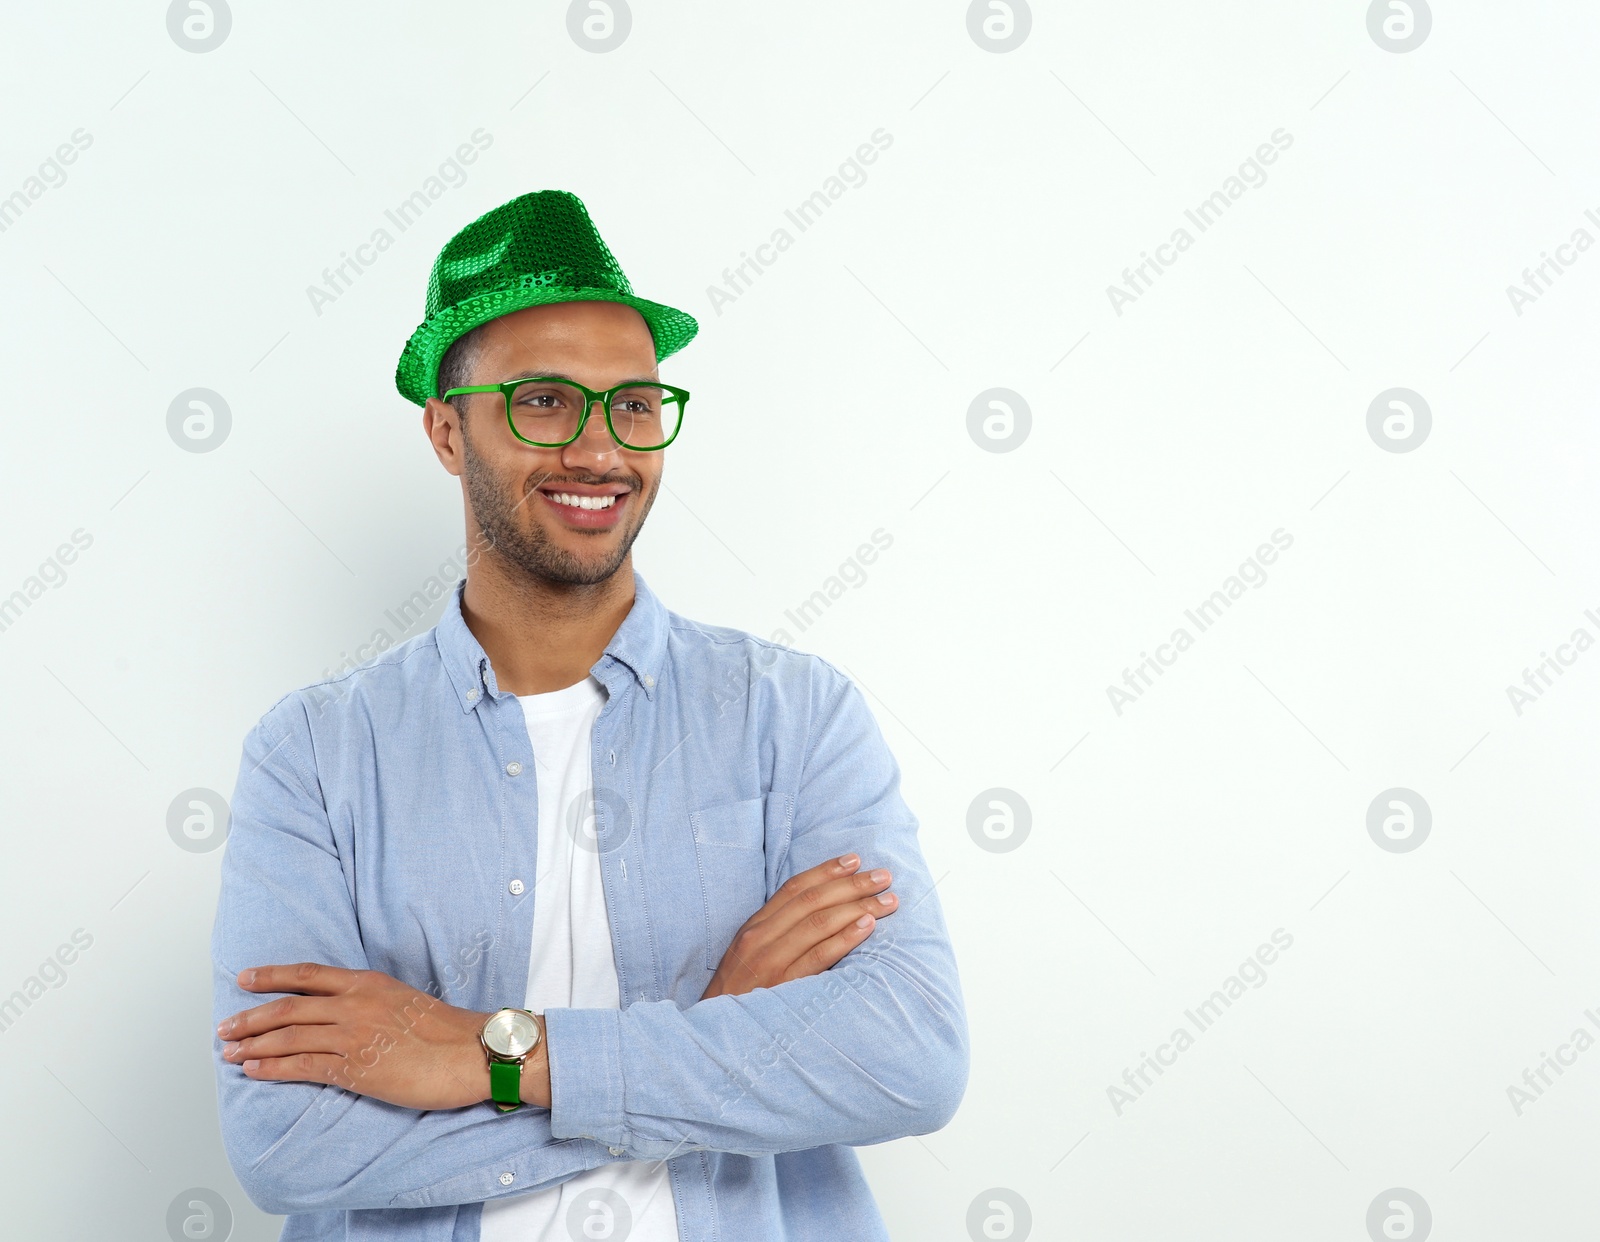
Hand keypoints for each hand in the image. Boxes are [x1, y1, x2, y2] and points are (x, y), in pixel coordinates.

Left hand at [216, 963, 549, 1109]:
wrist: (471, 1052)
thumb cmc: (446, 1030)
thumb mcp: (403, 998)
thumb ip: (370, 1000)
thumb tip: (343, 1010)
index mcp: (367, 983)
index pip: (308, 974)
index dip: (271, 976)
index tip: (245, 978)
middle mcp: (355, 1004)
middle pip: (288, 1007)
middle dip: (251, 1017)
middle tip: (225, 1026)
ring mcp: (353, 1036)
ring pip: (289, 1036)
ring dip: (254, 1044)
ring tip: (230, 1052)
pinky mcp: (355, 1068)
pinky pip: (302, 1066)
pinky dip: (273, 1067)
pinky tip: (255, 1070)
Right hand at [701, 853, 895, 999]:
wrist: (716, 1033)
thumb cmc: (740, 995)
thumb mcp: (749, 956)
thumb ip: (777, 933)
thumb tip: (819, 913)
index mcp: (754, 927)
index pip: (794, 888)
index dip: (826, 871)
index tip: (855, 860)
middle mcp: (760, 938)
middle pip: (812, 901)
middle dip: (852, 885)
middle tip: (883, 876)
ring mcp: (771, 961)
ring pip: (819, 923)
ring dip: (858, 907)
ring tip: (887, 901)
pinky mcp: (783, 986)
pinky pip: (820, 956)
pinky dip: (845, 938)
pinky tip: (867, 926)